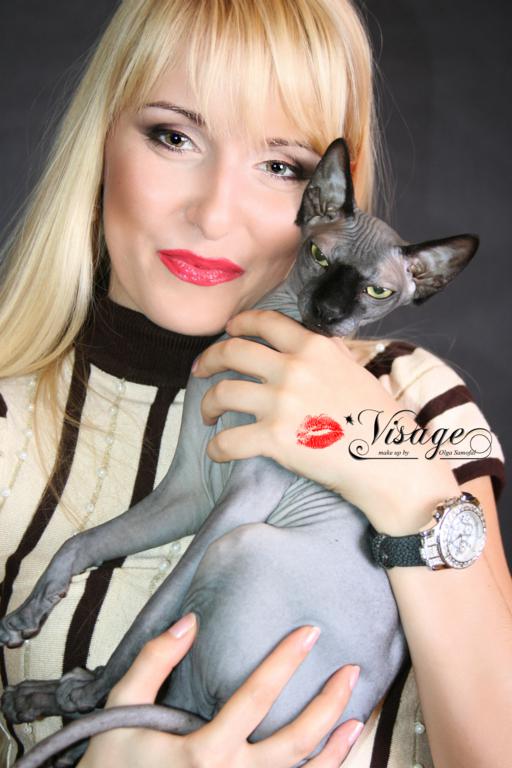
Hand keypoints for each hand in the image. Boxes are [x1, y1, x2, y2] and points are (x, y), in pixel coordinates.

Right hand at [77, 613, 362, 767]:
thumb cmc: (115, 767)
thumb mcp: (123, 709)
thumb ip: (154, 662)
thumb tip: (189, 622)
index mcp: (202, 754)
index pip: (256, 697)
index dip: (286, 661)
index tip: (309, 633)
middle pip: (294, 742)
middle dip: (327, 704)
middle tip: (350, 671)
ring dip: (336, 750)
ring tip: (357, 717)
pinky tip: (335, 759)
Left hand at [192, 310, 457, 531]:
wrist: (391, 462)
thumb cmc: (379, 420)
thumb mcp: (355, 371)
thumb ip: (326, 356)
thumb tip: (307, 346)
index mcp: (314, 348)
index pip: (266, 323)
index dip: (240, 324)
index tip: (228, 331)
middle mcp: (293, 368)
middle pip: (233, 351)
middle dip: (209, 359)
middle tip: (200, 370)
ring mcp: (281, 402)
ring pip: (223, 393)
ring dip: (208, 404)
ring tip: (208, 415)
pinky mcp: (275, 439)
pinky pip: (228, 441)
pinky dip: (216, 448)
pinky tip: (217, 452)